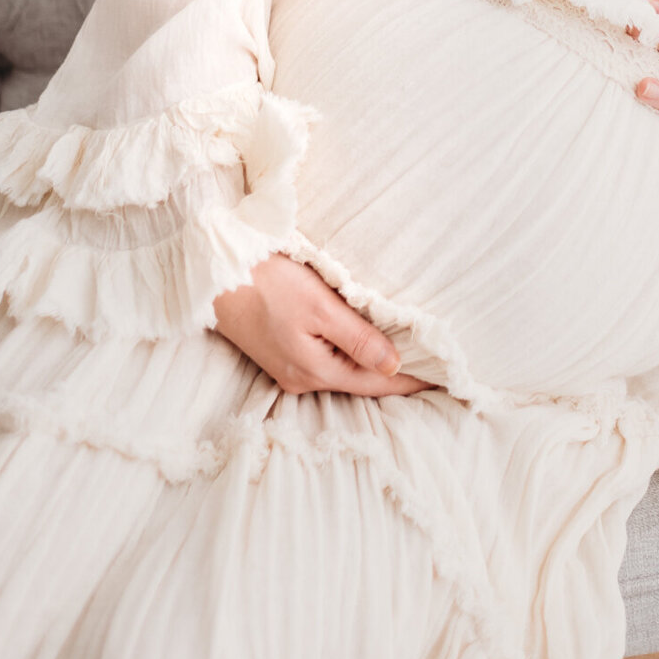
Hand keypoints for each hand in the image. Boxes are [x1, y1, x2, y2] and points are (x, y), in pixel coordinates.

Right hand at [213, 253, 438, 396]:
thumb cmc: (268, 283)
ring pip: (344, 373)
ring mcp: (289, 369)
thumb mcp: (320, 307)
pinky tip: (365, 347)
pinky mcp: (280, 354)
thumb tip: (394, 366)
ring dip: (373, 366)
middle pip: (361, 382)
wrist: (215, 275)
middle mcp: (302, 378)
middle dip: (395, 376)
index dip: (411, 379)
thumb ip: (358, 339)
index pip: (376, 383)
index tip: (443, 378)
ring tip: (409, 357)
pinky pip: (327, 363)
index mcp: (314, 371)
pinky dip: (351, 357)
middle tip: (433, 367)